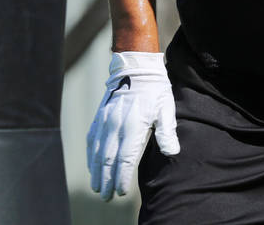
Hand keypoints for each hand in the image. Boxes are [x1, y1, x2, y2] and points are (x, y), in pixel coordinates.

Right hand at [87, 51, 179, 200]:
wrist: (136, 67)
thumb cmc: (155, 90)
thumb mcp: (166, 108)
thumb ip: (167, 132)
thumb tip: (172, 152)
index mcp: (133, 125)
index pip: (125, 159)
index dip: (122, 177)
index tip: (121, 192)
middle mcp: (115, 125)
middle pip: (108, 160)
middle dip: (107, 180)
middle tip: (107, 197)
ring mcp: (105, 121)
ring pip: (97, 152)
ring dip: (96, 172)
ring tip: (98, 187)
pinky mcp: (99, 117)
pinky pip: (92, 140)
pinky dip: (91, 156)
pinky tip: (92, 167)